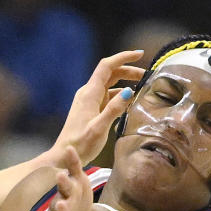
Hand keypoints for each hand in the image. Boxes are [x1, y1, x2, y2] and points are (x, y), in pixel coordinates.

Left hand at [45, 146, 92, 210]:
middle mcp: (61, 208)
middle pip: (60, 208)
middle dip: (61, 207)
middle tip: (61, 206)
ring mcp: (67, 193)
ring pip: (65, 187)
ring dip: (64, 182)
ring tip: (62, 176)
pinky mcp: (76, 179)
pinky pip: (73, 167)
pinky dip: (72, 159)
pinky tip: (70, 149)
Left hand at [50, 49, 143, 167]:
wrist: (64, 156)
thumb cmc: (80, 145)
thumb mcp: (99, 128)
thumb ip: (114, 110)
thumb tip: (129, 92)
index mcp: (90, 94)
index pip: (107, 66)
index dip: (123, 57)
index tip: (139, 54)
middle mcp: (88, 93)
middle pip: (110, 73)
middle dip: (128, 70)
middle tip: (146, 75)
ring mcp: (89, 101)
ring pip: (110, 84)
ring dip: (125, 82)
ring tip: (142, 87)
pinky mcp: (90, 110)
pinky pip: (107, 96)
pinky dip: (119, 95)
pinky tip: (129, 101)